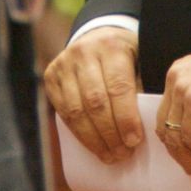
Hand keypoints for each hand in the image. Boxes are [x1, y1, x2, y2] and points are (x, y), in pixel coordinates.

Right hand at [44, 26, 142, 163]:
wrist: (96, 35)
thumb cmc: (125, 56)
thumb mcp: (139, 62)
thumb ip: (140, 90)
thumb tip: (138, 133)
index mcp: (111, 46)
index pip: (118, 87)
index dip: (126, 118)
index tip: (134, 141)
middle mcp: (84, 52)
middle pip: (96, 102)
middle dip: (110, 134)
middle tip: (123, 154)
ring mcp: (64, 64)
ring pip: (77, 110)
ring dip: (94, 139)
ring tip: (110, 156)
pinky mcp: (51, 76)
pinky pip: (63, 111)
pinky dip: (78, 133)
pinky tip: (93, 145)